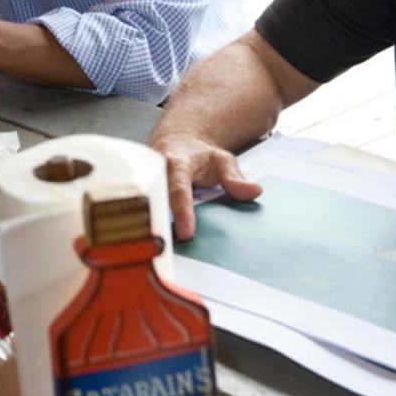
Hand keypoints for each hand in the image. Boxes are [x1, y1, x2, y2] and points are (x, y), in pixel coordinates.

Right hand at [148, 133, 262, 240]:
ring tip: (159, 253)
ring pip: (146, 208)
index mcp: (176, 164)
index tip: (186, 234)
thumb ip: (234, 176)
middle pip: (154, 202)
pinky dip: (149, 228)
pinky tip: (155, 245)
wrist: (175, 142)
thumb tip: (255, 191)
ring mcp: (145, 183)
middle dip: (158, 224)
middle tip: (166, 250)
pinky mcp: (141, 193)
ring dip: (152, 229)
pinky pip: (143, 212)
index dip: (182, 212)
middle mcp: (155, 173)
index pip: (179, 190)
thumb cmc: (198, 155)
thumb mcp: (221, 159)